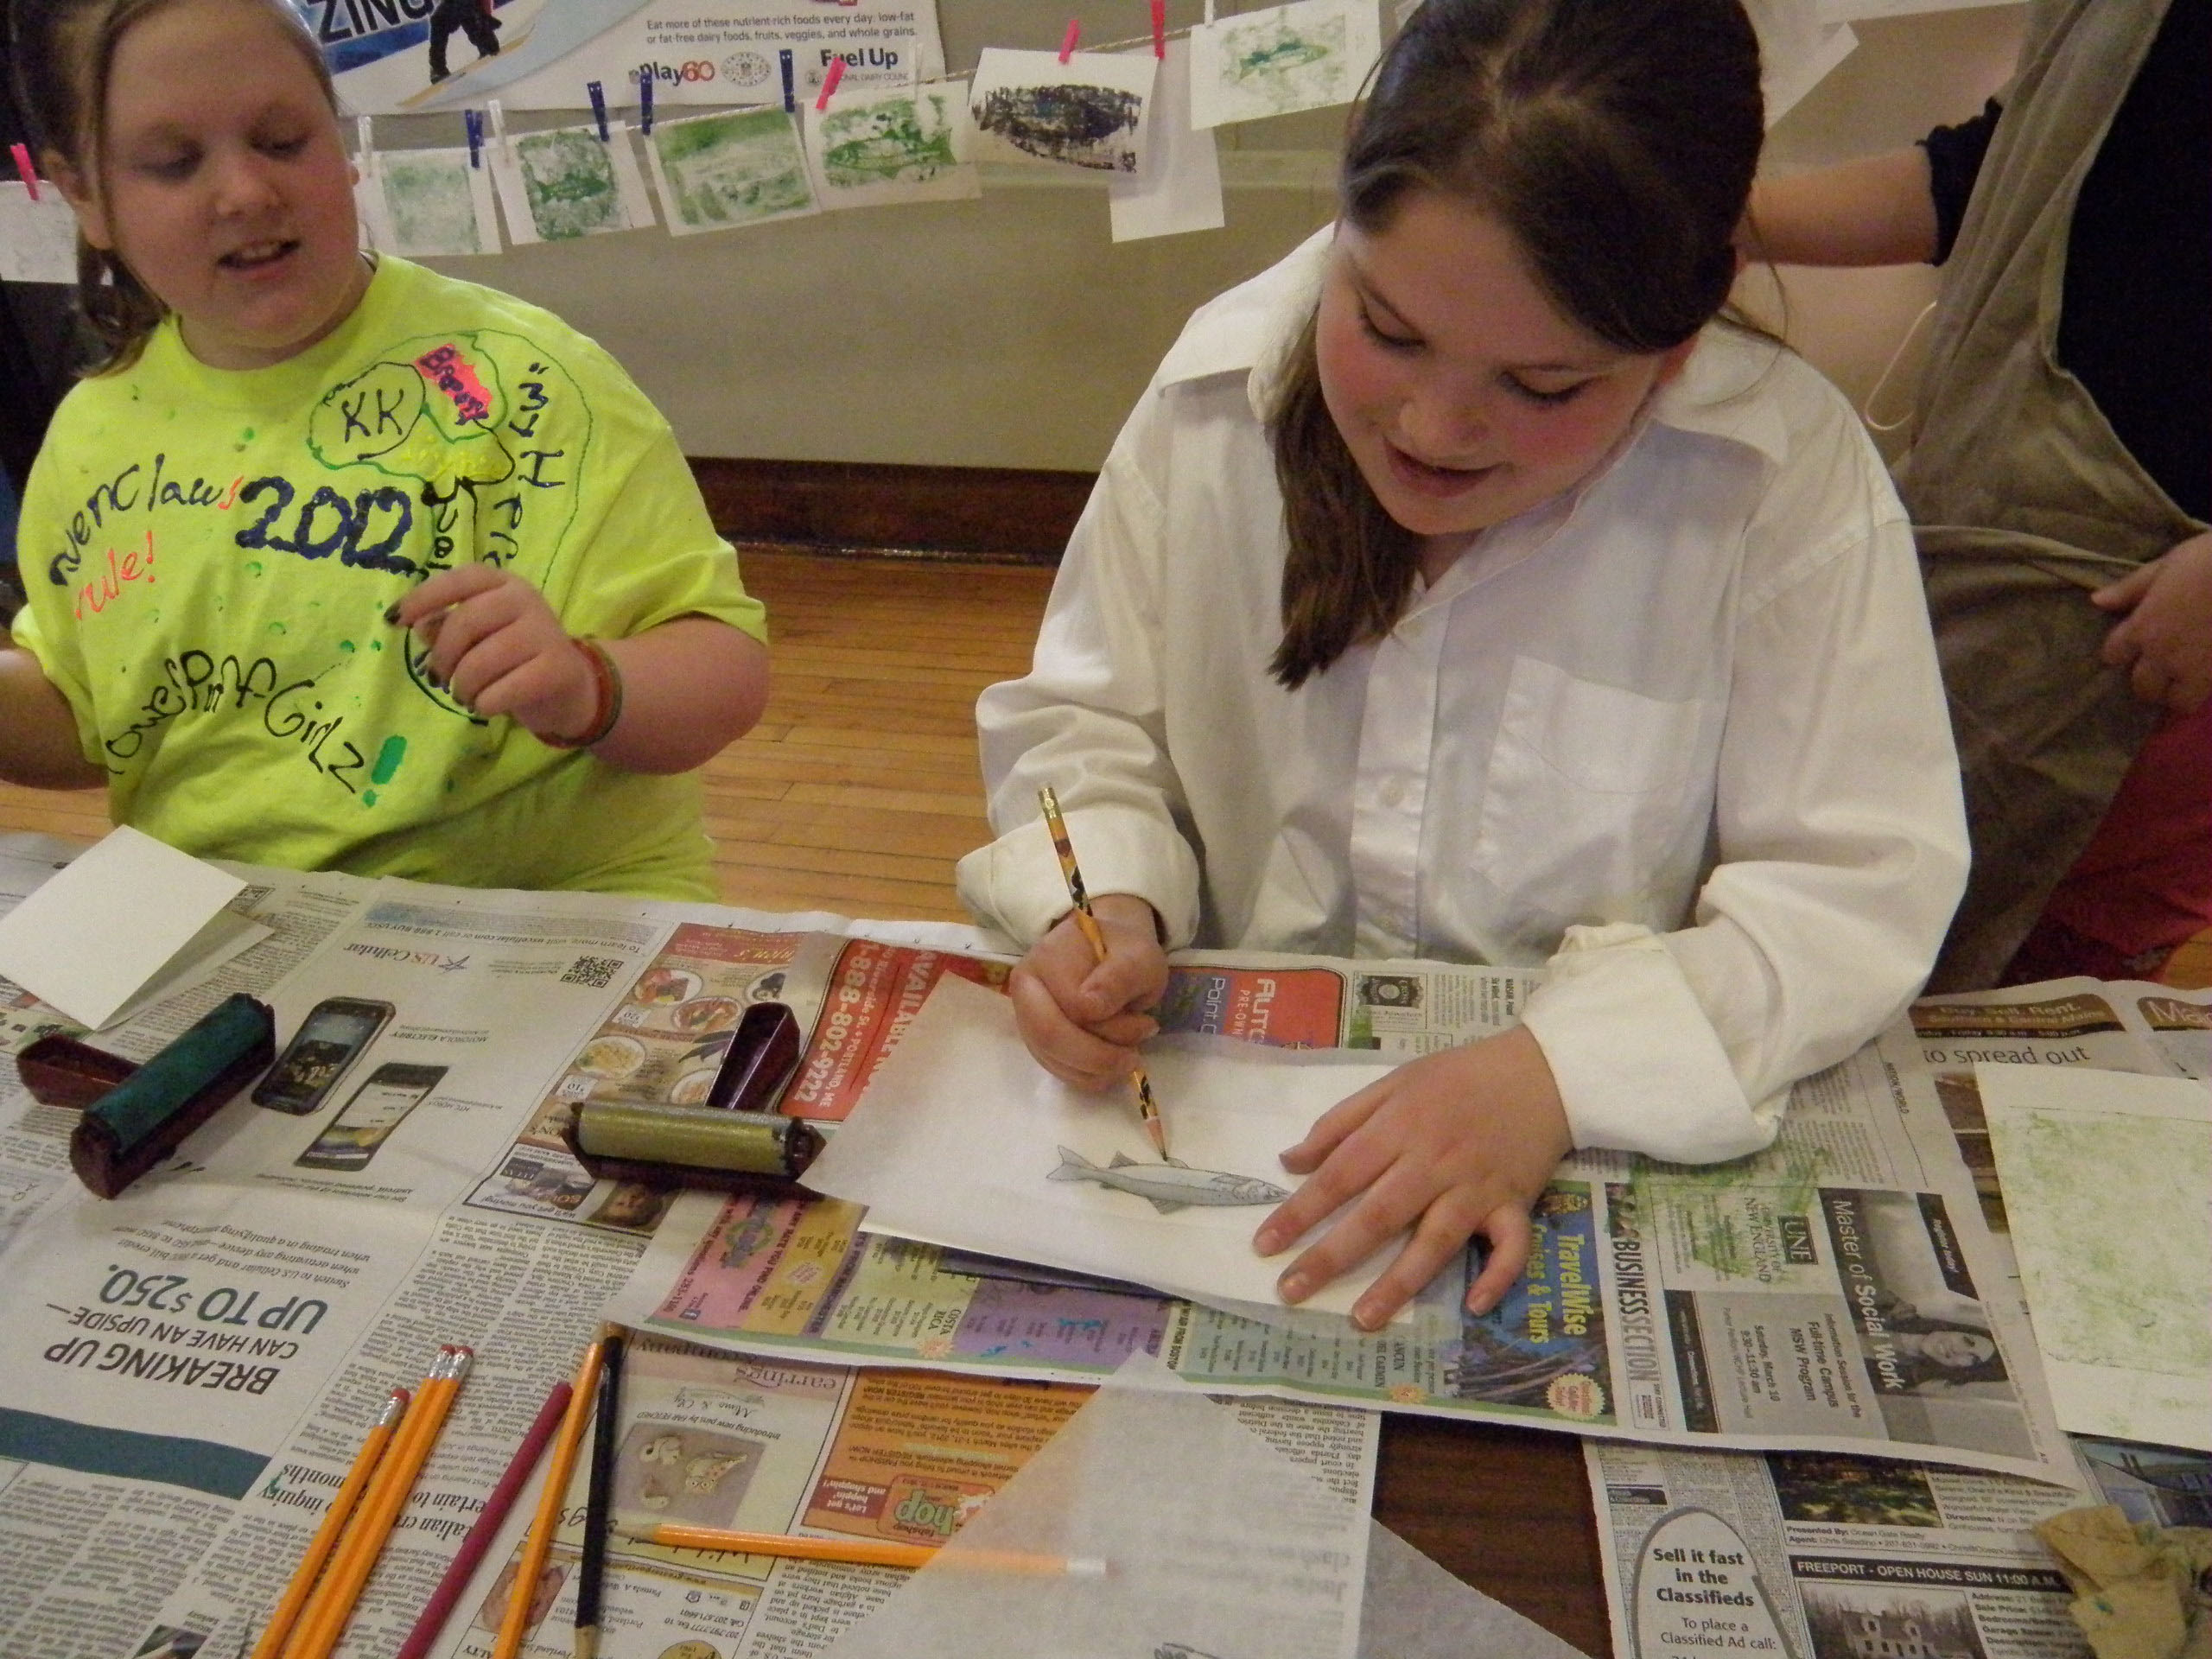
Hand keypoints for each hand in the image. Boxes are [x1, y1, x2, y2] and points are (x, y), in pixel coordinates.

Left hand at [390, 566, 598, 741]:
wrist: (572, 688)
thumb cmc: (514, 658)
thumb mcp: (480, 636)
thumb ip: (448, 626)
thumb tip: (419, 625)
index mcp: (503, 584)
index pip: (460, 580)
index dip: (424, 597)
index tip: (396, 622)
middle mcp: (526, 600)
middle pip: (466, 622)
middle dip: (443, 657)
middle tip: (438, 679)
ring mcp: (545, 632)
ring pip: (481, 661)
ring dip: (462, 686)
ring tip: (464, 696)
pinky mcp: (557, 668)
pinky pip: (504, 690)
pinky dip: (485, 704)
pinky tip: (487, 706)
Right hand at [1007, 893, 1167, 1090]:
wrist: (1108, 950)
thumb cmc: (1124, 952)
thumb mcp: (1139, 957)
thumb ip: (1120, 977)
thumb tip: (1091, 1006)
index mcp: (1048, 957)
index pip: (1074, 1006)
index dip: (1113, 1026)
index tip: (1148, 1024)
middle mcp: (1026, 987)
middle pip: (1048, 1035)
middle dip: (1097, 1058)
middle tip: (1133, 1059)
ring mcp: (1025, 1015)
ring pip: (1052, 1058)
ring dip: (1095, 1070)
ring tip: (1127, 1056)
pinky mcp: (1034, 1039)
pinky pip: (1055, 1068)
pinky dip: (1086, 1076)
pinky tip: (1110, 1066)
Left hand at [1253, 1026, 1572, 1331]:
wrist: (1539, 1072)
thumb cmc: (1457, 1078)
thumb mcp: (1392, 1083)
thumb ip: (1339, 1122)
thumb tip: (1290, 1160)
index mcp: (1398, 1127)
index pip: (1339, 1175)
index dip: (1300, 1211)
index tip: (1265, 1244)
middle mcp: (1433, 1162)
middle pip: (1378, 1215)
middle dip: (1331, 1256)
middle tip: (1291, 1291)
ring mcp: (1476, 1187)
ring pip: (1435, 1241)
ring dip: (1399, 1283)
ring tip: (1362, 1319)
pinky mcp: (1516, 1204)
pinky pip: (1511, 1247)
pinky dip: (1497, 1277)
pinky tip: (1473, 1307)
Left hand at [2092, 532, 2211, 712]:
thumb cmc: (2209, 561)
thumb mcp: (2167, 565)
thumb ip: (2132, 588)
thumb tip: (2097, 600)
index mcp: (2143, 627)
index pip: (2114, 654)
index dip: (2120, 652)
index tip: (2130, 647)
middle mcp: (2164, 655)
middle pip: (2143, 687)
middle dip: (2149, 682)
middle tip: (2160, 671)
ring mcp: (2197, 670)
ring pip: (2177, 701)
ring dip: (2178, 693)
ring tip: (2187, 680)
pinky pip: (2207, 696)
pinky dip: (2205, 690)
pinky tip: (2209, 676)